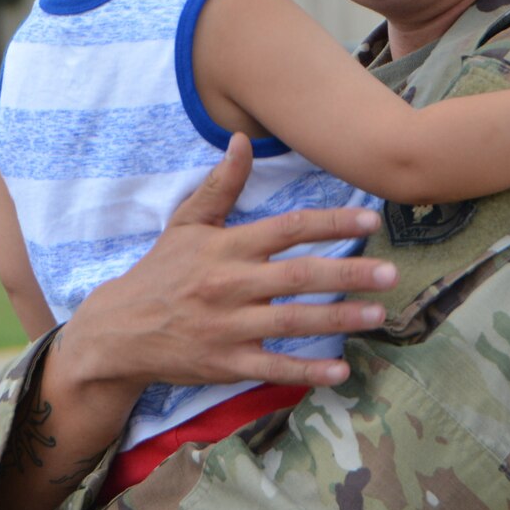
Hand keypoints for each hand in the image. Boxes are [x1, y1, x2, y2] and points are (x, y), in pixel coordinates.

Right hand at [60, 134, 396, 394]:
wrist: (119, 331)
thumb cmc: (162, 273)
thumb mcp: (187, 224)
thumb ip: (221, 185)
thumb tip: (241, 139)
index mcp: (226, 247)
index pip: (288, 228)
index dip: (331, 222)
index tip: (371, 219)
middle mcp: (230, 285)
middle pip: (299, 275)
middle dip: (348, 273)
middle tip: (390, 272)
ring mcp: (229, 327)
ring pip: (293, 321)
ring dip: (339, 318)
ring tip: (379, 314)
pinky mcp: (226, 363)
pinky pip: (273, 368)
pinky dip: (307, 371)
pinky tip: (340, 369)